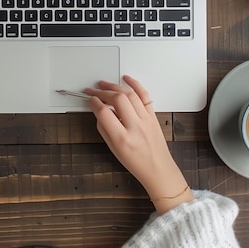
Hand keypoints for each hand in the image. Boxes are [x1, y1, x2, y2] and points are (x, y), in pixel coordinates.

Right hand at [86, 75, 193, 213]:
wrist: (158, 169)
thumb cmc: (136, 163)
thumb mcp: (113, 149)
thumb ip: (104, 128)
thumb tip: (98, 111)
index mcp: (123, 139)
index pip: (104, 113)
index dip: (94, 102)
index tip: (90, 99)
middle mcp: (135, 127)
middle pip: (117, 100)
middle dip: (102, 91)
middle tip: (93, 90)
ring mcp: (146, 120)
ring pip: (130, 95)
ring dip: (115, 86)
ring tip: (104, 84)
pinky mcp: (153, 116)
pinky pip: (144, 95)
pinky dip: (135, 84)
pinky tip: (126, 79)